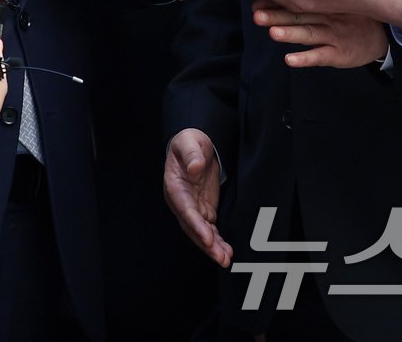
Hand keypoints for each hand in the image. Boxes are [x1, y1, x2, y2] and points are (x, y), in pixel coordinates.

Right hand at [163, 129, 231, 266]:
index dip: (196, 225)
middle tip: (220, 257)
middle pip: (192, 227)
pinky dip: (217, 242)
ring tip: (225, 260)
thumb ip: (192, 154)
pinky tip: (226, 252)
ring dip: (212, 248)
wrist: (195, 146)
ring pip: (201, 233)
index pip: (185, 209)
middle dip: (206, 244)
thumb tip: (196, 167)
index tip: (207, 237)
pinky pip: (210, 230)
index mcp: (175, 187)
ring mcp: (193, 208)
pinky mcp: (203, 210)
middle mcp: (181, 202)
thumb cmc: (188, 143)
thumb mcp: (189, 141)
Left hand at [253, 3, 390, 67]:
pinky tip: (290, 60)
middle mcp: (323, 15)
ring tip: (273, 32)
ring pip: (307, 33)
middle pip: (296, 13)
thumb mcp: (329, 1)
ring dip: (289, 33)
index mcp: (319, 0)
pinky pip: (320, 55)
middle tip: (257, 14)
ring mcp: (331, 34)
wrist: (381, 33)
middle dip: (276, 14)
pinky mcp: (339, 53)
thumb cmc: (349, 16)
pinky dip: (305, 58)